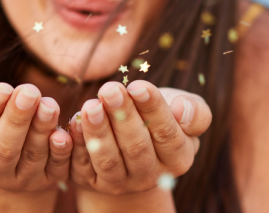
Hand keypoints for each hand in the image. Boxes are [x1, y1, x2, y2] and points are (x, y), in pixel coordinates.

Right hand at [0, 83, 73, 192]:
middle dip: (17, 119)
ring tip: (47, 104)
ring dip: (41, 129)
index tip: (2, 88)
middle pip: (3, 149)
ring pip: (32, 156)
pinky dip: (63, 151)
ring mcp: (22, 179)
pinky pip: (58, 168)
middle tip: (28, 91)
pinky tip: (64, 131)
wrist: (8, 143)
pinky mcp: (49, 178)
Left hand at [67, 80, 212, 194]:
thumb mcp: (185, 112)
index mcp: (178, 159)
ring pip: (109, 160)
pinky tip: (74, 122)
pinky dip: (77, 145)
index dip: (153, 109)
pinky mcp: (93, 183)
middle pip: (136, 148)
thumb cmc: (162, 119)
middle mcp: (151, 176)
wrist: (133, 148)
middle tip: (110, 89)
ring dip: (98, 131)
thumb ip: (195, 111)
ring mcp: (121, 183)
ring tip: (91, 104)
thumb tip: (181, 109)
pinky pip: (83, 166)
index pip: (167, 134)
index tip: (138, 85)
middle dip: (122, 116)